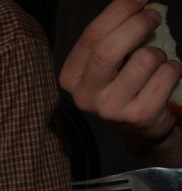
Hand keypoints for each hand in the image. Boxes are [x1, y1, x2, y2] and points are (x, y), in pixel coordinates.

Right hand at [59, 0, 180, 141]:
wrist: (136, 127)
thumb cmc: (121, 84)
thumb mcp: (107, 62)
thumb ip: (112, 35)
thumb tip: (137, 1)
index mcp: (71, 77)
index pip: (91, 37)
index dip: (119, 10)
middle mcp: (85, 96)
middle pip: (110, 49)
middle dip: (138, 24)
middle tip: (153, 16)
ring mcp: (110, 108)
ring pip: (144, 60)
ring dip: (158, 53)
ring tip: (154, 63)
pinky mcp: (138, 115)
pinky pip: (165, 74)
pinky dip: (172, 69)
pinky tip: (163, 78)